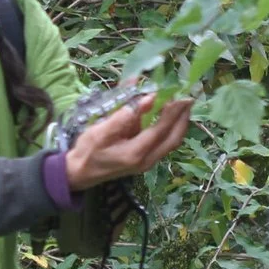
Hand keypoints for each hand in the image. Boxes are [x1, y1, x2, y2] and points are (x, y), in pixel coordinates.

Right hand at [64, 94, 192, 189]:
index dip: (171, 112)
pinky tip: (169, 115)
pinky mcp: (145, 159)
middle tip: (188, 98)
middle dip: (183, 118)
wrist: (80, 173)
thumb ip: (124, 116)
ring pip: (171, 142)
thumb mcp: (100, 131)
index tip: (179, 95)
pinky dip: (170, 128)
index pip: (160, 130)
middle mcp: (146, 160)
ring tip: (183, 104)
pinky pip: (164, 143)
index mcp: (135, 154)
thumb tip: (147, 99)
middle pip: (174, 139)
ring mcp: (147, 162)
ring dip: (179, 123)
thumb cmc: (87, 151)